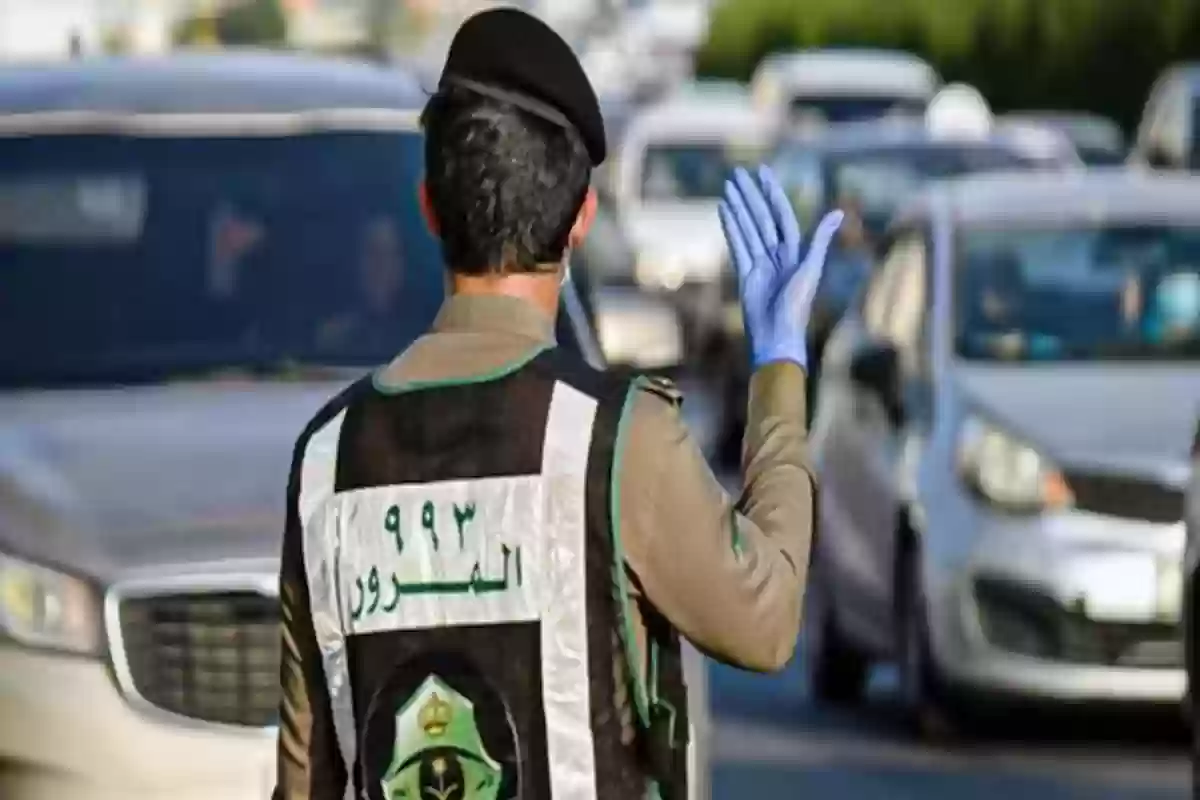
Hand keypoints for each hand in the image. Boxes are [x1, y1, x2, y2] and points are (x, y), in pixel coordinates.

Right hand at [719, 166, 843, 371]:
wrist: (777, 336)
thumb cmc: (797, 307)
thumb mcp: (811, 270)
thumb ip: (820, 240)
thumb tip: (838, 212)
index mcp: (795, 251)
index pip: (781, 215)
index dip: (772, 193)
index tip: (762, 173)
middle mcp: (777, 254)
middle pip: (761, 218)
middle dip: (750, 195)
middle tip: (737, 173)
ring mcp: (760, 263)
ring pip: (747, 229)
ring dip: (738, 207)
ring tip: (728, 186)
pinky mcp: (745, 274)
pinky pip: (737, 245)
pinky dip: (730, 228)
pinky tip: (724, 211)